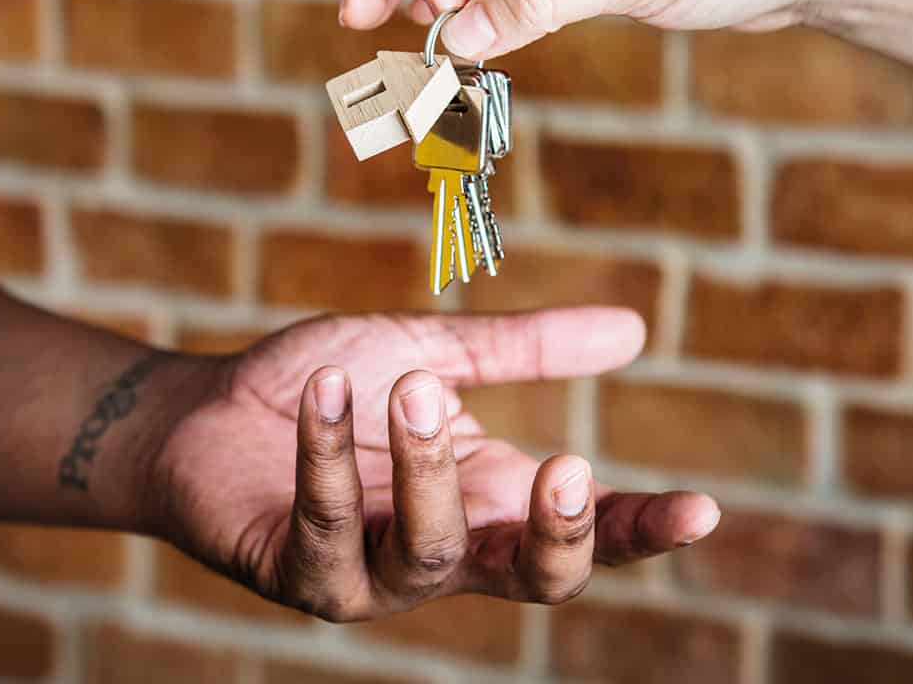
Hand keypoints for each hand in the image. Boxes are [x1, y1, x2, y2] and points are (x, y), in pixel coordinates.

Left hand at [147, 307, 718, 620]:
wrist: (209, 408)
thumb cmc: (330, 387)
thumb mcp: (436, 354)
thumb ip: (526, 350)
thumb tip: (635, 331)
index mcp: (489, 500)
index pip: (583, 535)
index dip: (641, 531)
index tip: (703, 510)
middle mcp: (443, 551)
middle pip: (532, 582)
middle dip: (558, 535)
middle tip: (564, 464)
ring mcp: (372, 575)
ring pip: (431, 554)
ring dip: (427, 467)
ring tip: (412, 385)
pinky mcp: (298, 573)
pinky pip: (329, 528)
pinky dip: (330, 455)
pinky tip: (323, 390)